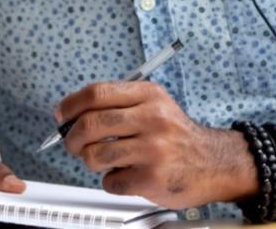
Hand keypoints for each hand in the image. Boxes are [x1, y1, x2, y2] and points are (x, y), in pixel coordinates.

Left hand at [57, 82, 258, 208]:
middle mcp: (152, 118)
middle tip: (73, 144)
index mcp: (148, 95)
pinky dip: (112, 181)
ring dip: (92, 161)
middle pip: (89, 124)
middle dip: (71, 138)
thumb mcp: (154, 105)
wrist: (214, 162)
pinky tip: (128, 174)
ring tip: (106, 160)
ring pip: (94, 155)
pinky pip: (110, 182)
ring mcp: (152, 149)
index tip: (61, 115)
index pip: (96, 93)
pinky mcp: (152, 177)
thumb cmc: (176, 136)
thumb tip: (71, 114)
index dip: (70, 106)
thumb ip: (117, 104)